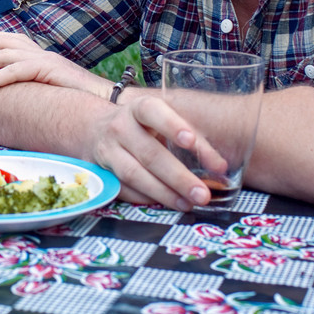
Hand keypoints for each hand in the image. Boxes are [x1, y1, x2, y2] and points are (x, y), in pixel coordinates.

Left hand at [0, 32, 109, 97]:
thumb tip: (1, 93)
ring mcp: (43, 59)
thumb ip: (25, 84)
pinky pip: (17, 72)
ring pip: (3, 55)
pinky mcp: (49, 70)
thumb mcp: (43, 87)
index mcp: (35, 51)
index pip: (2, 39)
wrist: (104, 100)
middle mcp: (37, 51)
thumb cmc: (72, 98)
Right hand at [85, 92, 225, 210]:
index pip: (152, 112)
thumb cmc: (141, 126)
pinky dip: (146, 199)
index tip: (190, 141)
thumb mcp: (161, 120)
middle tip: (202, 193)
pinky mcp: (100, 172)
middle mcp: (119, 127)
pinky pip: (124, 190)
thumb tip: (220, 167)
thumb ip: (190, 138)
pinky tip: (166, 204)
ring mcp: (107, 151)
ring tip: (188, 203)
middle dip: (178, 176)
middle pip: (149, 153)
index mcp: (138, 109)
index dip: (171, 125)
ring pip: (135, 175)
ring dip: (164, 193)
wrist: (94, 130)